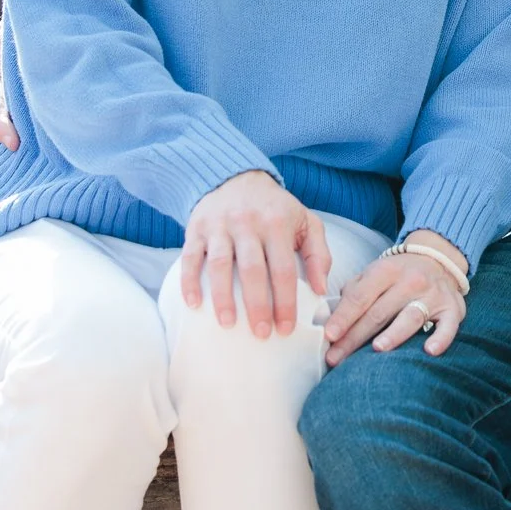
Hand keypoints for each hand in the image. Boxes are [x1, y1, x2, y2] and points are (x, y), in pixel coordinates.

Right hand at [180, 171, 330, 337]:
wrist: (235, 176)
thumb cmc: (274, 207)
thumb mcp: (305, 222)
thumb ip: (319, 254)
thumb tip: (320, 289)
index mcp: (277, 224)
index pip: (284, 269)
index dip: (286, 302)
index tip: (286, 328)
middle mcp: (248, 223)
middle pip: (252, 270)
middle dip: (257, 305)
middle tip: (261, 334)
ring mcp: (220, 226)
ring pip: (220, 265)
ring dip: (223, 298)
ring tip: (228, 324)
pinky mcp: (196, 229)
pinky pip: (191, 257)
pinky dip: (190, 281)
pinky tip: (194, 304)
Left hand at [325, 231, 468, 365]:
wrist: (438, 259)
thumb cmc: (398, 274)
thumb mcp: (374, 273)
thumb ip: (354, 291)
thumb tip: (331, 317)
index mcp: (386, 271)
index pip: (360, 296)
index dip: (343, 316)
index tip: (329, 335)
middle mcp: (410, 281)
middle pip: (379, 312)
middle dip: (355, 337)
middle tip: (337, 357)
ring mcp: (433, 295)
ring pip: (411, 317)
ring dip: (394, 334)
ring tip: (378, 349)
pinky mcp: (453, 309)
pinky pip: (449, 326)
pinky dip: (441, 338)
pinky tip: (429, 351)